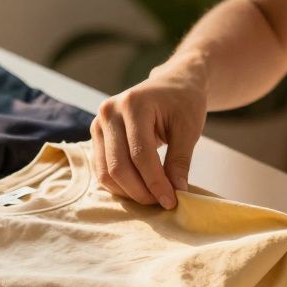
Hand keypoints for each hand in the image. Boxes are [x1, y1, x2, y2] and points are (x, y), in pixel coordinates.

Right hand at [91, 51, 208, 208]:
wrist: (172, 83)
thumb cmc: (183, 102)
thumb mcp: (189, 128)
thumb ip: (180, 160)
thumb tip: (176, 192)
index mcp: (133, 104)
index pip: (140, 154)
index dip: (155, 182)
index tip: (172, 201)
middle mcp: (109, 112)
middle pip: (118, 166)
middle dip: (141, 191)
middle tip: (162, 203)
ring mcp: (98, 124)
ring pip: (105, 172)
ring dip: (128, 192)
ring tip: (152, 197)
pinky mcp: (96, 136)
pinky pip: (102, 169)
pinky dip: (120, 185)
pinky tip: (140, 189)